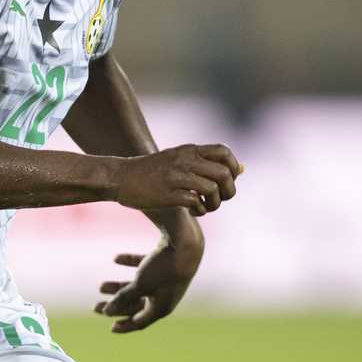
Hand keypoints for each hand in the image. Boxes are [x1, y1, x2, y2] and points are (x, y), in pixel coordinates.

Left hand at [93, 234, 204, 332]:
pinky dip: (130, 264)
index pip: (140, 322)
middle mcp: (164, 296)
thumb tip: (106, 312)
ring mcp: (165, 280)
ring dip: (119, 287)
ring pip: (138, 287)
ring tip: (100, 286)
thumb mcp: (141, 285)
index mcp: (161, 307)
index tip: (111, 328)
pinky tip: (116, 258)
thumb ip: (124, 298)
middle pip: (135, 305)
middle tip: (95, 307)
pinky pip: (144, 267)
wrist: (186, 242)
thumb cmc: (164, 268)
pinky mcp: (165, 263)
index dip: (125, 326)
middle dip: (115, 306)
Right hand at [111, 144, 241, 215]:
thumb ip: (208, 162)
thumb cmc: (151, 171)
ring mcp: (176, 176)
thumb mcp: (180, 159)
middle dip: (229, 191)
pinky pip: (196, 202)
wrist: (119, 177)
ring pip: (213, 189)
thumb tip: (242, 168)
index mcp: (189, 150)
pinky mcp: (168, 193)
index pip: (225, 152)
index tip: (225, 181)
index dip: (232, 168)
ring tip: (206, 207)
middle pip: (224, 173)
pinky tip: (192, 211)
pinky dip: (200, 210)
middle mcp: (185, 160)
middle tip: (219, 199)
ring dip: (215, 203)